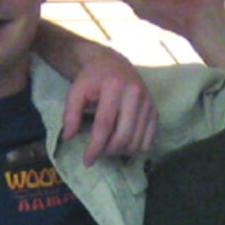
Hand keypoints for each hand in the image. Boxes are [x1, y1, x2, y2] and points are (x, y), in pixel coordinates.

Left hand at [59, 43, 157, 162]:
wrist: (114, 64)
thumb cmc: (93, 79)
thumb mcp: (76, 90)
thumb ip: (71, 112)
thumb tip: (69, 137)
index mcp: (114, 86)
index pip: (105, 124)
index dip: (95, 146)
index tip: (87, 161)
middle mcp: (136, 93)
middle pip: (124, 136)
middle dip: (108, 151)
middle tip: (97, 154)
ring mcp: (148, 102)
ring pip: (137, 141)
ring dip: (121, 152)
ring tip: (108, 148)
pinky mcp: (155, 110)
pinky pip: (149, 139)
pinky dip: (136, 148)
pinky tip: (123, 145)